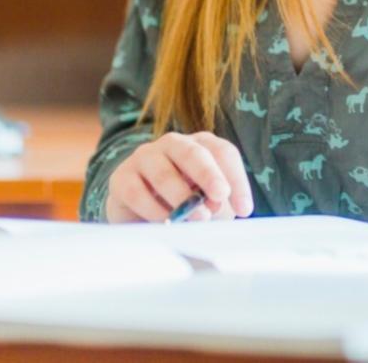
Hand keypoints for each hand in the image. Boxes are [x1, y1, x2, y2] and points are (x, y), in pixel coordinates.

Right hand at [105, 131, 253, 223]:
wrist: (138, 210)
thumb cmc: (184, 202)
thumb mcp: (206, 200)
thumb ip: (216, 203)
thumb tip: (224, 211)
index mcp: (202, 144)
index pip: (224, 153)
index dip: (237, 180)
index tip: (246, 210)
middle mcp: (174, 144)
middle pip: (194, 154)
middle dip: (209, 176)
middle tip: (219, 196)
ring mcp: (145, 157)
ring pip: (165, 173)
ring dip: (182, 198)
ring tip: (197, 218)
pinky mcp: (121, 177)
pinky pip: (138, 192)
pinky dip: (155, 210)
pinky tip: (167, 223)